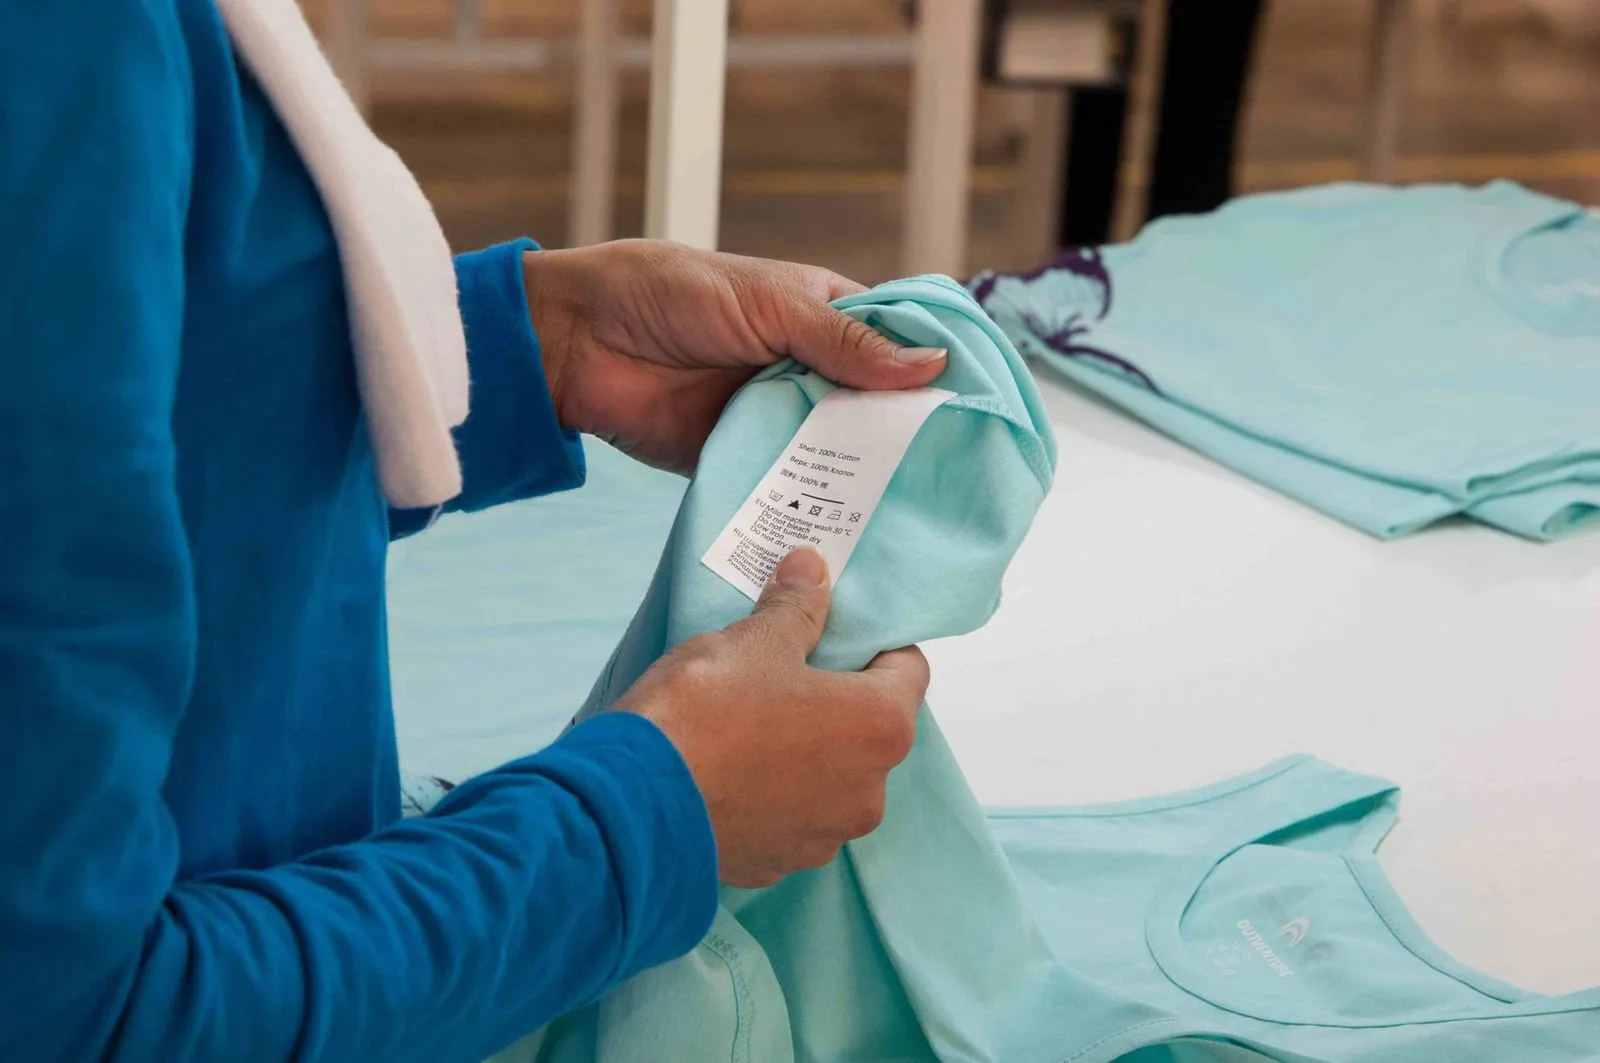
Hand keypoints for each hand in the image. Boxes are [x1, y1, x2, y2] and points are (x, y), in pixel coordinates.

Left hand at [523, 240, 947, 473]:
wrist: (576, 342)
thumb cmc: (668, 295)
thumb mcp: (768, 304)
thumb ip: (844, 341)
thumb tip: (931, 366)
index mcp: (823, 317)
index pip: (898, 346)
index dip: (937, 374)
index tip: (982, 411)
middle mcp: (808, 369)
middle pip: (876, 409)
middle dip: (908, 438)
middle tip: (961, 477)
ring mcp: (776, 418)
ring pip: (837, 453)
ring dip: (866, 477)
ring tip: (917, 510)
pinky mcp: (742, 460)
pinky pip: (787, 486)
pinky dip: (812, 504)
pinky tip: (850, 527)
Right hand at [612, 548, 927, 887]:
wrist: (632, 804)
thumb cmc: (706, 711)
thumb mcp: (753, 641)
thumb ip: (796, 607)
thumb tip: (812, 569)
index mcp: (879, 729)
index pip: (908, 670)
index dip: (875, 643)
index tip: (835, 630)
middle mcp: (868, 794)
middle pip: (869, 729)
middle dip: (834, 699)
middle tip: (783, 672)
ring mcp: (823, 838)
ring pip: (829, 778)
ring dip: (804, 751)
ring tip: (747, 724)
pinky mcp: (777, 865)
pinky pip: (788, 816)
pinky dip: (770, 793)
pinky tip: (727, 770)